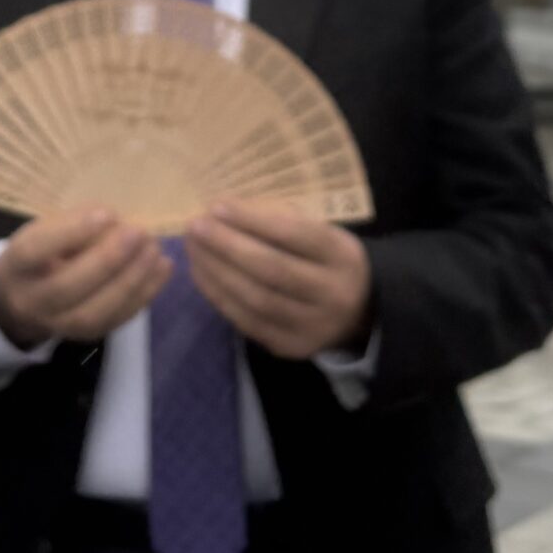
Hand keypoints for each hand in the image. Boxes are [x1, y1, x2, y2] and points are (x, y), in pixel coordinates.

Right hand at [0, 209, 170, 349]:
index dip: (70, 233)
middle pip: (67, 287)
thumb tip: (115, 220)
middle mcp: (33, 300)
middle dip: (108, 260)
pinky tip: (162, 269)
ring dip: (131, 280)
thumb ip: (73, 224)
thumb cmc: (39, 254)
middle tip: (140, 233)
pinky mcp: (85, 336)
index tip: (106, 214)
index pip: (36, 251)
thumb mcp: (44, 231)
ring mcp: (59, 325)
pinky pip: (116, 320)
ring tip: (155, 251)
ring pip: (94, 312)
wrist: (20, 301)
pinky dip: (144, 294)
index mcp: (17, 265)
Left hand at [183, 201, 373, 359]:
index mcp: (342, 256)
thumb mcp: (322, 233)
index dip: (253, 220)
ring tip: (193, 249)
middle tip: (195, 227)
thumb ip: (283, 222)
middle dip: (227, 246)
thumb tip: (226, 210)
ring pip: (256, 299)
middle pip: (272, 269)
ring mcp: (312, 326)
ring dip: (217, 272)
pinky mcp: (292, 347)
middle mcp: (332, 294)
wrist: (359, 313)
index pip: (295, 234)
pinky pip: (248, 322)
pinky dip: (220, 297)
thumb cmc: (327, 260)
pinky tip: (202, 275)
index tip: (217, 206)